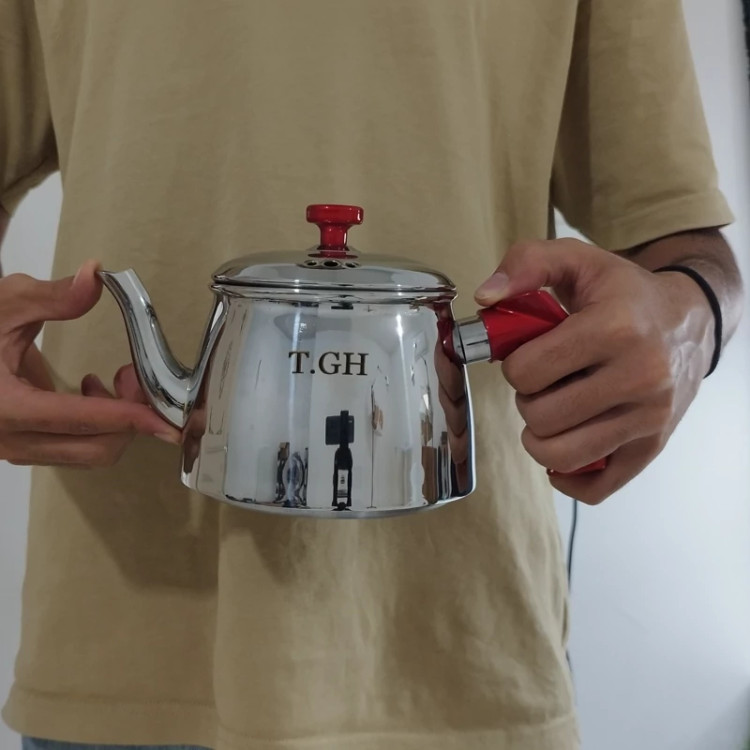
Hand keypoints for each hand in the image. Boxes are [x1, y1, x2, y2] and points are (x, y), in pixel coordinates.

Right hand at [0, 260, 180, 468]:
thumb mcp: (6, 304)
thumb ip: (52, 296)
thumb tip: (95, 275)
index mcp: (2, 408)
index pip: (77, 421)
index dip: (127, 419)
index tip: (165, 420)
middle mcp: (8, 440)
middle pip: (93, 449)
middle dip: (130, 419)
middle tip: (134, 375)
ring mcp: (15, 449)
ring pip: (89, 454)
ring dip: (117, 422)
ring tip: (117, 378)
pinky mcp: (24, 448)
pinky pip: (75, 449)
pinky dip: (99, 426)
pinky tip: (92, 390)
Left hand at [475, 239, 713, 503]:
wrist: (689, 321)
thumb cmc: (624, 294)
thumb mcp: (578, 260)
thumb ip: (526, 263)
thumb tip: (484, 297)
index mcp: (616, 328)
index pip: (526, 372)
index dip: (515, 365)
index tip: (531, 355)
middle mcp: (640, 377)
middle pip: (540, 417)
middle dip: (528, 400)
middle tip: (544, 383)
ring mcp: (649, 418)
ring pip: (561, 456)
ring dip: (541, 437)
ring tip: (553, 411)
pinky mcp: (652, 447)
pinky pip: (595, 488)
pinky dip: (568, 475)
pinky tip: (566, 444)